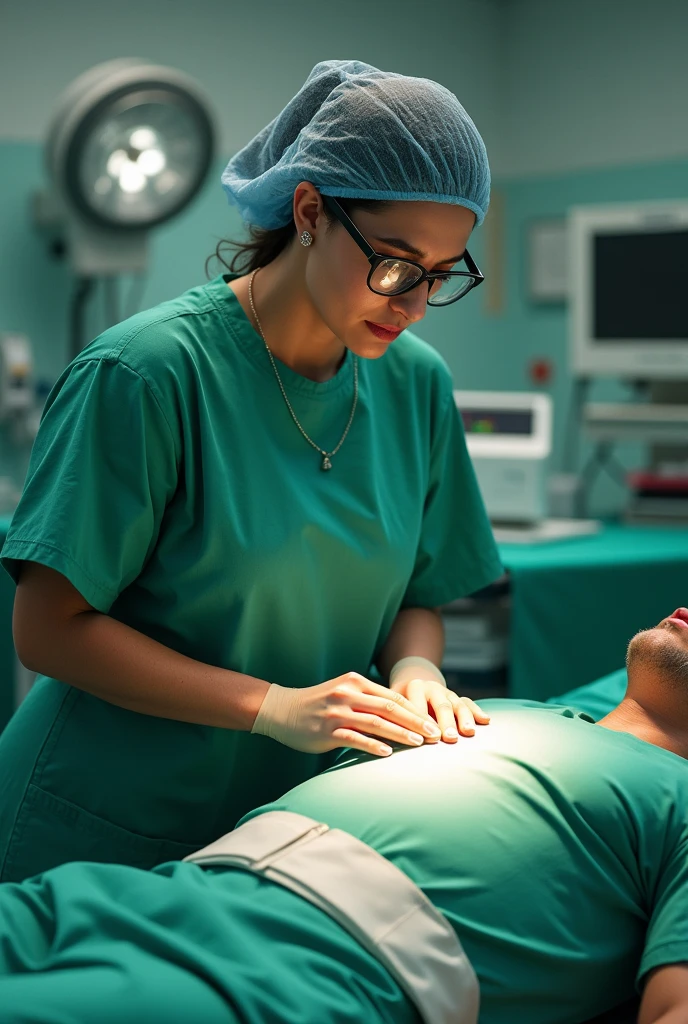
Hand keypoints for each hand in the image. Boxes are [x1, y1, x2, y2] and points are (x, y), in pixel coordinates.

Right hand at [251, 671, 442, 756]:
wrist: (281, 710)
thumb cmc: (318, 705)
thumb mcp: (343, 693)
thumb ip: (367, 700)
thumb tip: (401, 716)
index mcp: (355, 681)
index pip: (393, 696)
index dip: (416, 710)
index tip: (434, 722)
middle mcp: (348, 693)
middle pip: (390, 707)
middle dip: (415, 721)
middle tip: (435, 735)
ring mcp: (337, 712)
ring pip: (376, 722)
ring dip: (400, 733)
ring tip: (419, 743)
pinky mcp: (326, 730)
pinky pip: (354, 738)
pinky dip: (373, 745)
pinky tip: (388, 753)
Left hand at [390, 676, 489, 740]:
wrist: (412, 685)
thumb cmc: (398, 704)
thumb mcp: (390, 705)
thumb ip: (390, 716)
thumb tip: (382, 737)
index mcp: (413, 688)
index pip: (418, 706)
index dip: (422, 721)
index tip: (427, 738)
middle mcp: (431, 688)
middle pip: (440, 705)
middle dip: (445, 722)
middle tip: (449, 738)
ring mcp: (446, 692)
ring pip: (457, 704)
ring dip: (464, 718)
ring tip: (468, 732)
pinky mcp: (456, 697)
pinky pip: (468, 702)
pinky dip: (477, 711)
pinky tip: (485, 721)